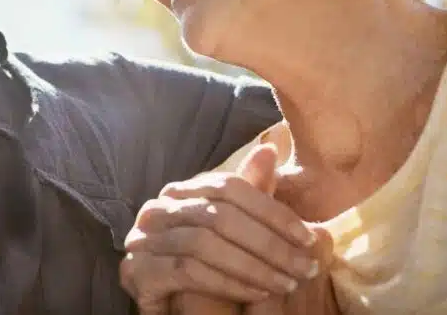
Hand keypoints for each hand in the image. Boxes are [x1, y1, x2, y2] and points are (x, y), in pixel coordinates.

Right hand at [120, 144, 332, 314]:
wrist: (174, 309)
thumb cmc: (209, 267)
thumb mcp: (235, 230)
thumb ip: (251, 195)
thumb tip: (270, 149)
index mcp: (183, 191)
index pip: (229, 188)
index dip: (272, 211)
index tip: (309, 238)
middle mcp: (158, 209)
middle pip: (219, 215)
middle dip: (269, 243)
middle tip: (304, 268)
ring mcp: (143, 238)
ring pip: (204, 243)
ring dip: (253, 266)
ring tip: (285, 283)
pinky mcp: (138, 271)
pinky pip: (188, 271)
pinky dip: (227, 282)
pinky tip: (256, 294)